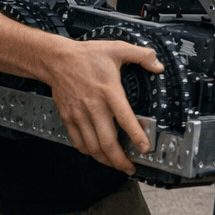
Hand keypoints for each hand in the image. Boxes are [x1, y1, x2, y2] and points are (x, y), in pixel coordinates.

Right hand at [44, 39, 162, 172]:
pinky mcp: (68, 117)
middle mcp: (94, 105)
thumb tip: (158, 65)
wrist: (56, 59)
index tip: (145, 147)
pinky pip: (77, 141)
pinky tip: (97, 154)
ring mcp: (79, 114)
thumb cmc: (86, 55)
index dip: (135, 135)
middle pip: (106, 140)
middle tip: (130, 167)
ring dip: (105, 159)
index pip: (124, 118)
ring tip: (117, 165)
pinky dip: (88, 152)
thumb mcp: (118, 48)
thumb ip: (141, 55)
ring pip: (92, 145)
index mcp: (109, 90)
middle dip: (119, 159)